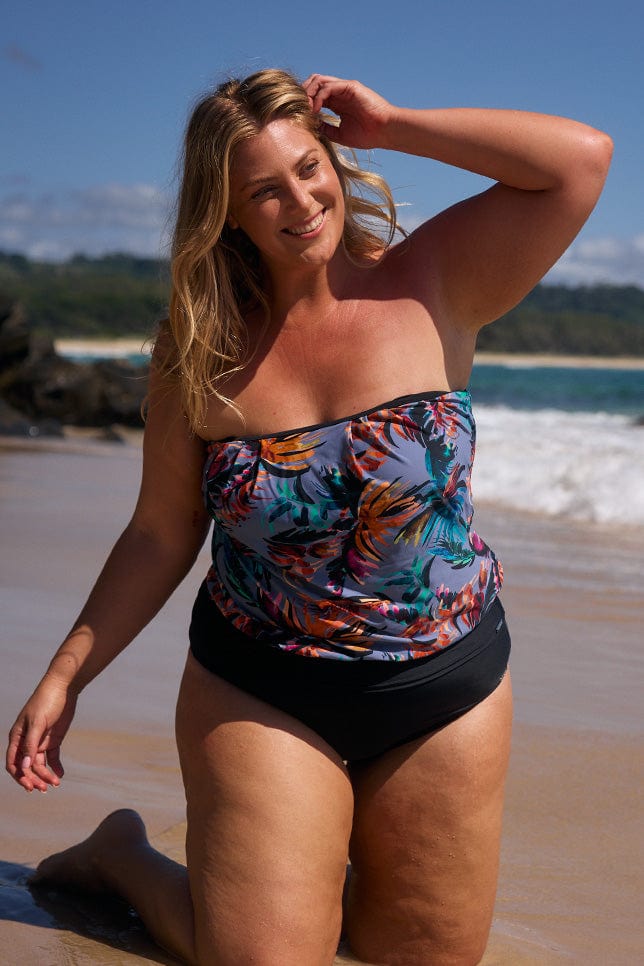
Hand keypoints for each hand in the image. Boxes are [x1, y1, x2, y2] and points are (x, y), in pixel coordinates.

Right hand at [6, 675, 77, 792]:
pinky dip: (55, 767)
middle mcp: (26, 742)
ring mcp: (40, 741)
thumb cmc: (46, 701)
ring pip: (40, 764)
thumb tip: (24, 766)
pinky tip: (60, 774)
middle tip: (45, 788)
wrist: (64, 688)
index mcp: (17, 737)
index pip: (13, 762)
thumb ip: (31, 745)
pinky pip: (52, 758)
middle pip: (27, 767)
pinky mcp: (53, 740)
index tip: (30, 786)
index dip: (19, 776)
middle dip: (34, 778)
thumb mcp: (37, 723)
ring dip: (46, 775)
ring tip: (56, 783)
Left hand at [302, 74, 393, 149]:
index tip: (298, 116)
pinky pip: (328, 87)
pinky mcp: (350, 87)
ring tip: (306, 109)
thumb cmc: (368, 135)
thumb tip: (310, 126)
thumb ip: (325, 128)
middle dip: (303, 94)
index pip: (315, 96)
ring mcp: (345, 88)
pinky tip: (316, 109)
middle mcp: (340, 93)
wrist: (385, 132)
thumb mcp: (339, 134)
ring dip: (308, 93)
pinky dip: (318, 97)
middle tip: (298, 109)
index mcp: (338, 103)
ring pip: (318, 80)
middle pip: (314, 83)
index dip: (305, 103)